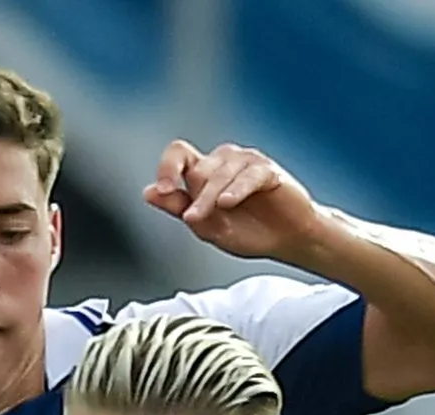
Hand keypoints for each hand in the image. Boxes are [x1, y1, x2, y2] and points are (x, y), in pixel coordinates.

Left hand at [143, 140, 326, 262]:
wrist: (286, 240)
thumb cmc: (248, 231)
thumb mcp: (205, 226)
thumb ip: (178, 208)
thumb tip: (148, 193)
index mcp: (204, 173)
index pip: (179, 154)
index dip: (167, 167)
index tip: (162, 189)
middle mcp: (223, 162)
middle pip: (199, 170)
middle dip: (196, 197)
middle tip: (193, 218)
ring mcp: (246, 163)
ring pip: (221, 172)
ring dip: (211, 196)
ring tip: (210, 215)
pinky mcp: (268, 170)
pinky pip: (249, 174)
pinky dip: (237, 188)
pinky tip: (228, 202)